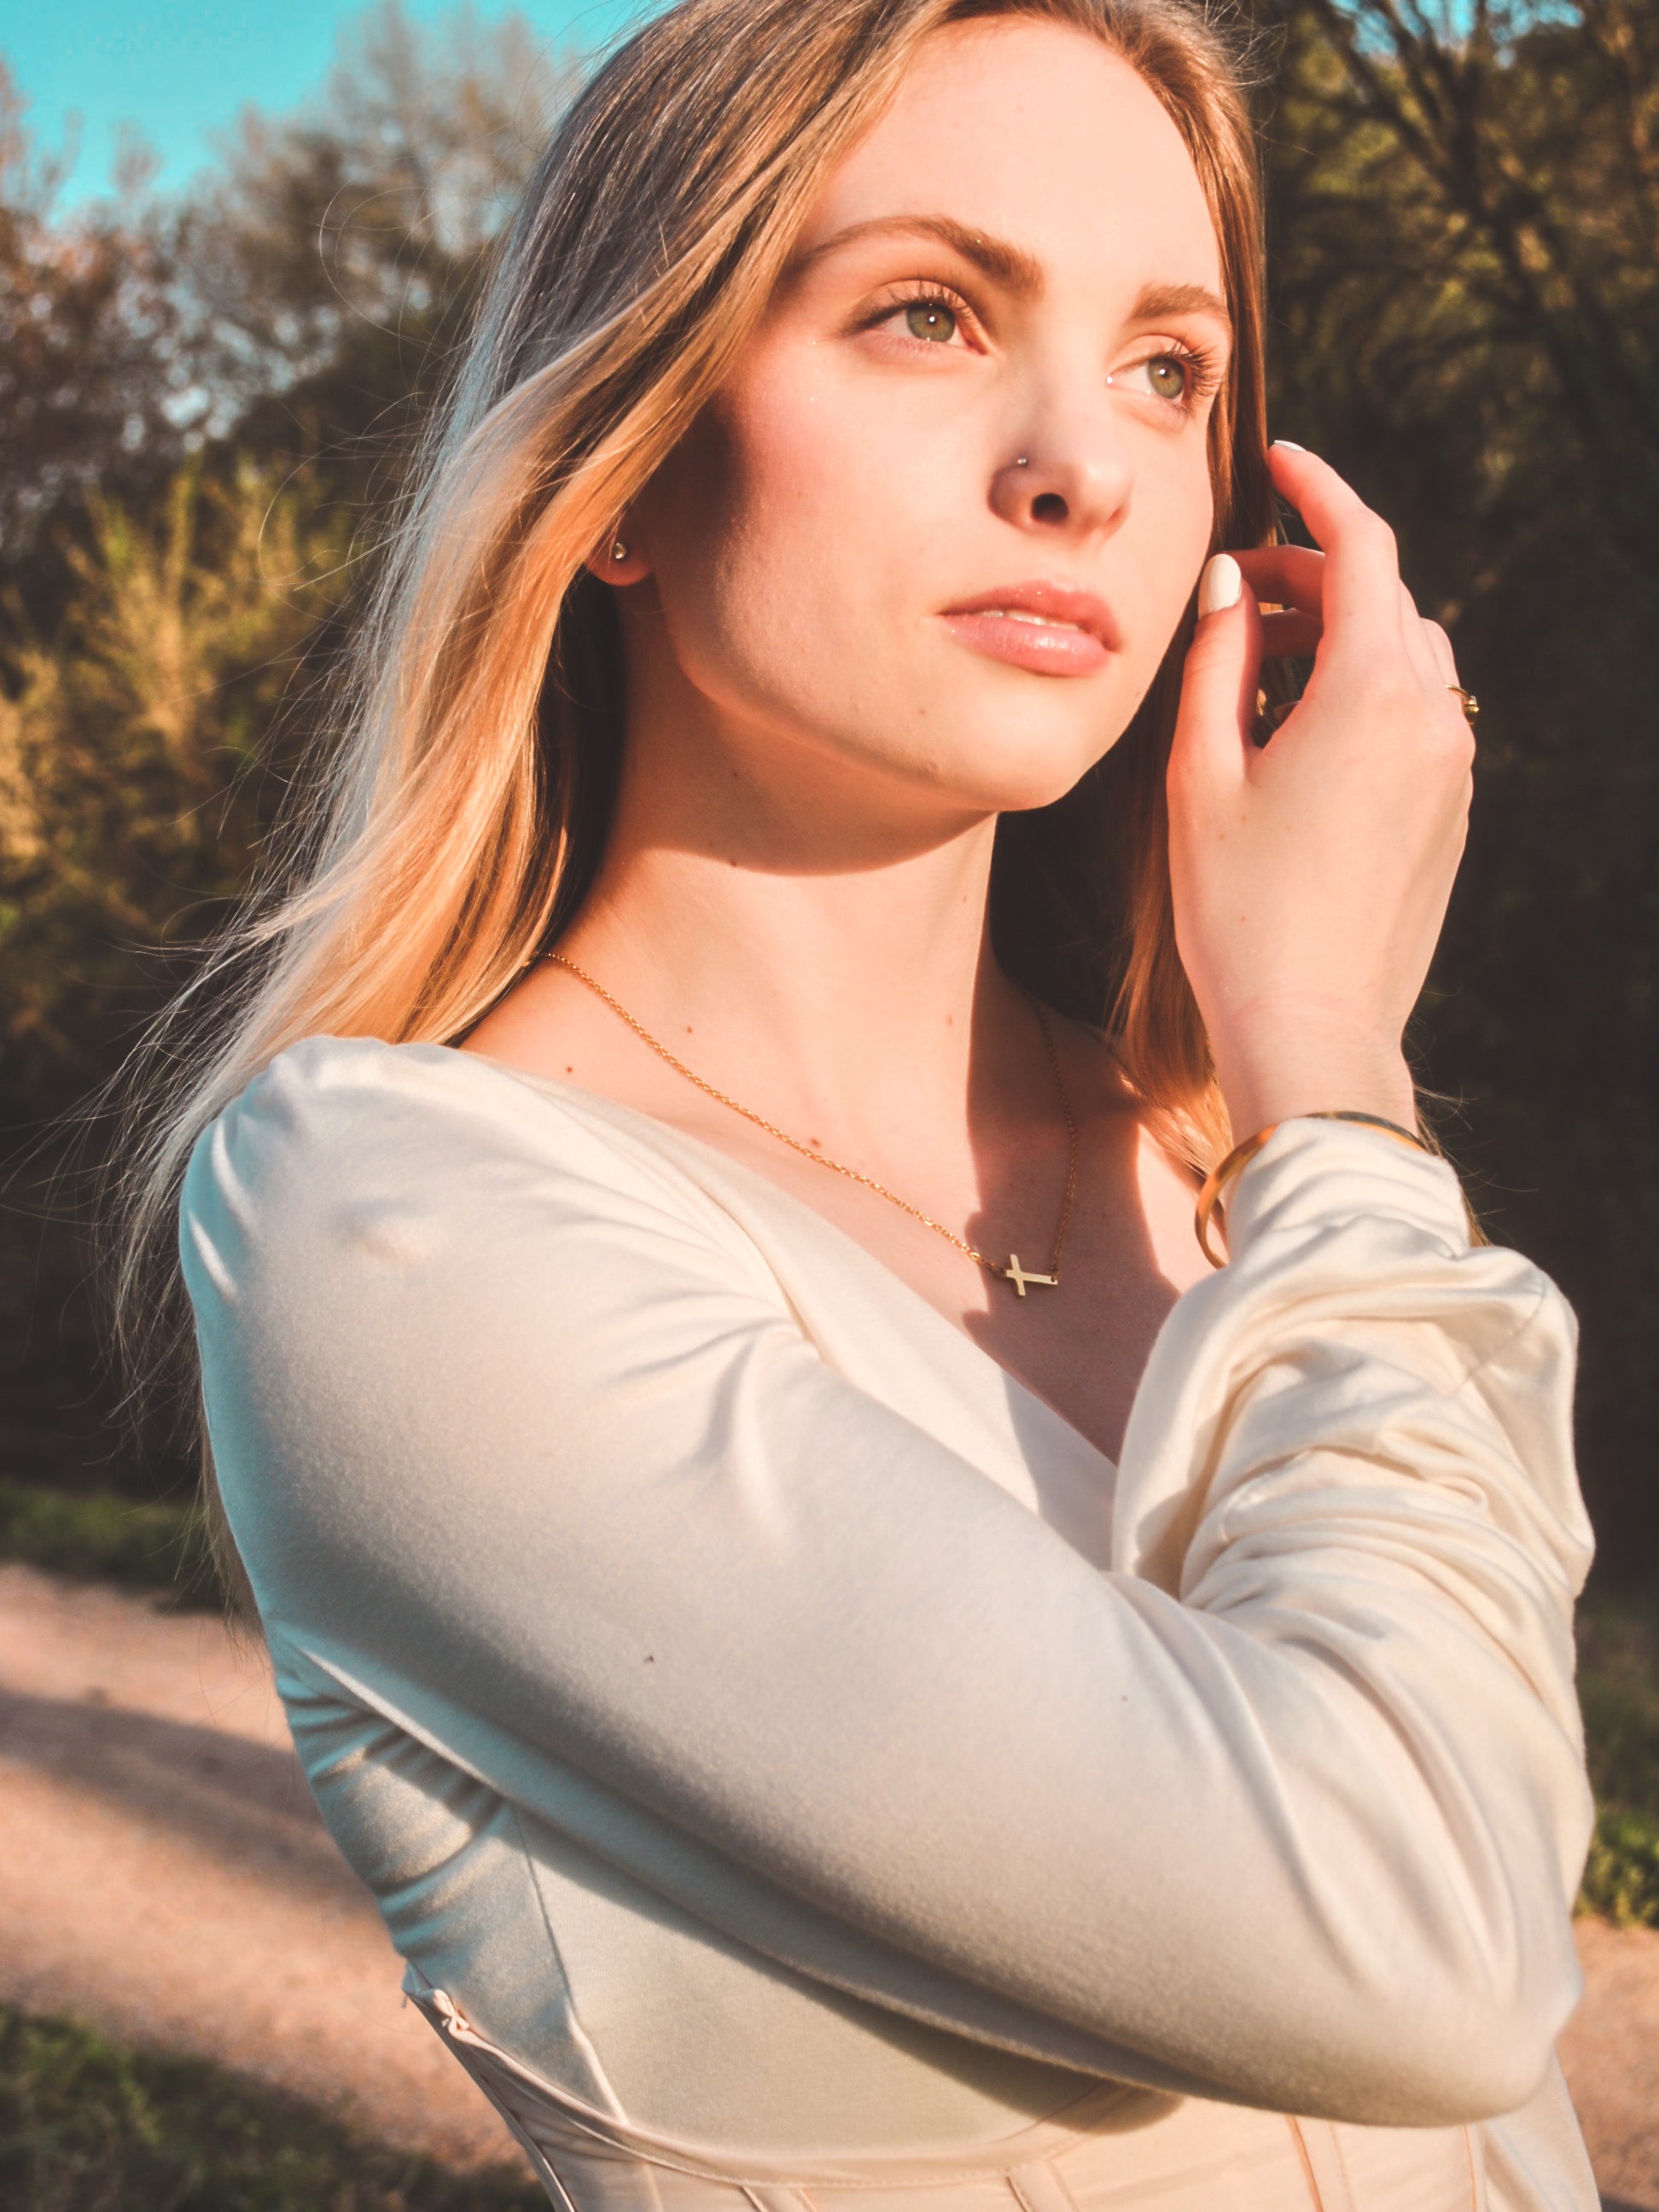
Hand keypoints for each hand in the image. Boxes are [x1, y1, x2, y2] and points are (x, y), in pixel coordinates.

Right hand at [1167, 444, 1474, 1140]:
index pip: (1362, 547)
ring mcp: (1451, 770)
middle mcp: (1431, 720)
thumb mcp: (1202, 775)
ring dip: (1344, 633)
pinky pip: (1419, 717)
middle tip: (1242, 591)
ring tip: (1266, 663)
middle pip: (1387, 598)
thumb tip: (1234, 583)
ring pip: (1410, 655)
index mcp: (1371, 694)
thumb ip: (1218, 661)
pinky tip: (1300, 731)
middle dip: (1318, 572)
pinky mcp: (1451, 814)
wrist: (1312, 1026)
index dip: (1319, 490)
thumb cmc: (1240, 909)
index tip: (1281, 461)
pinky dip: (1366, 690)